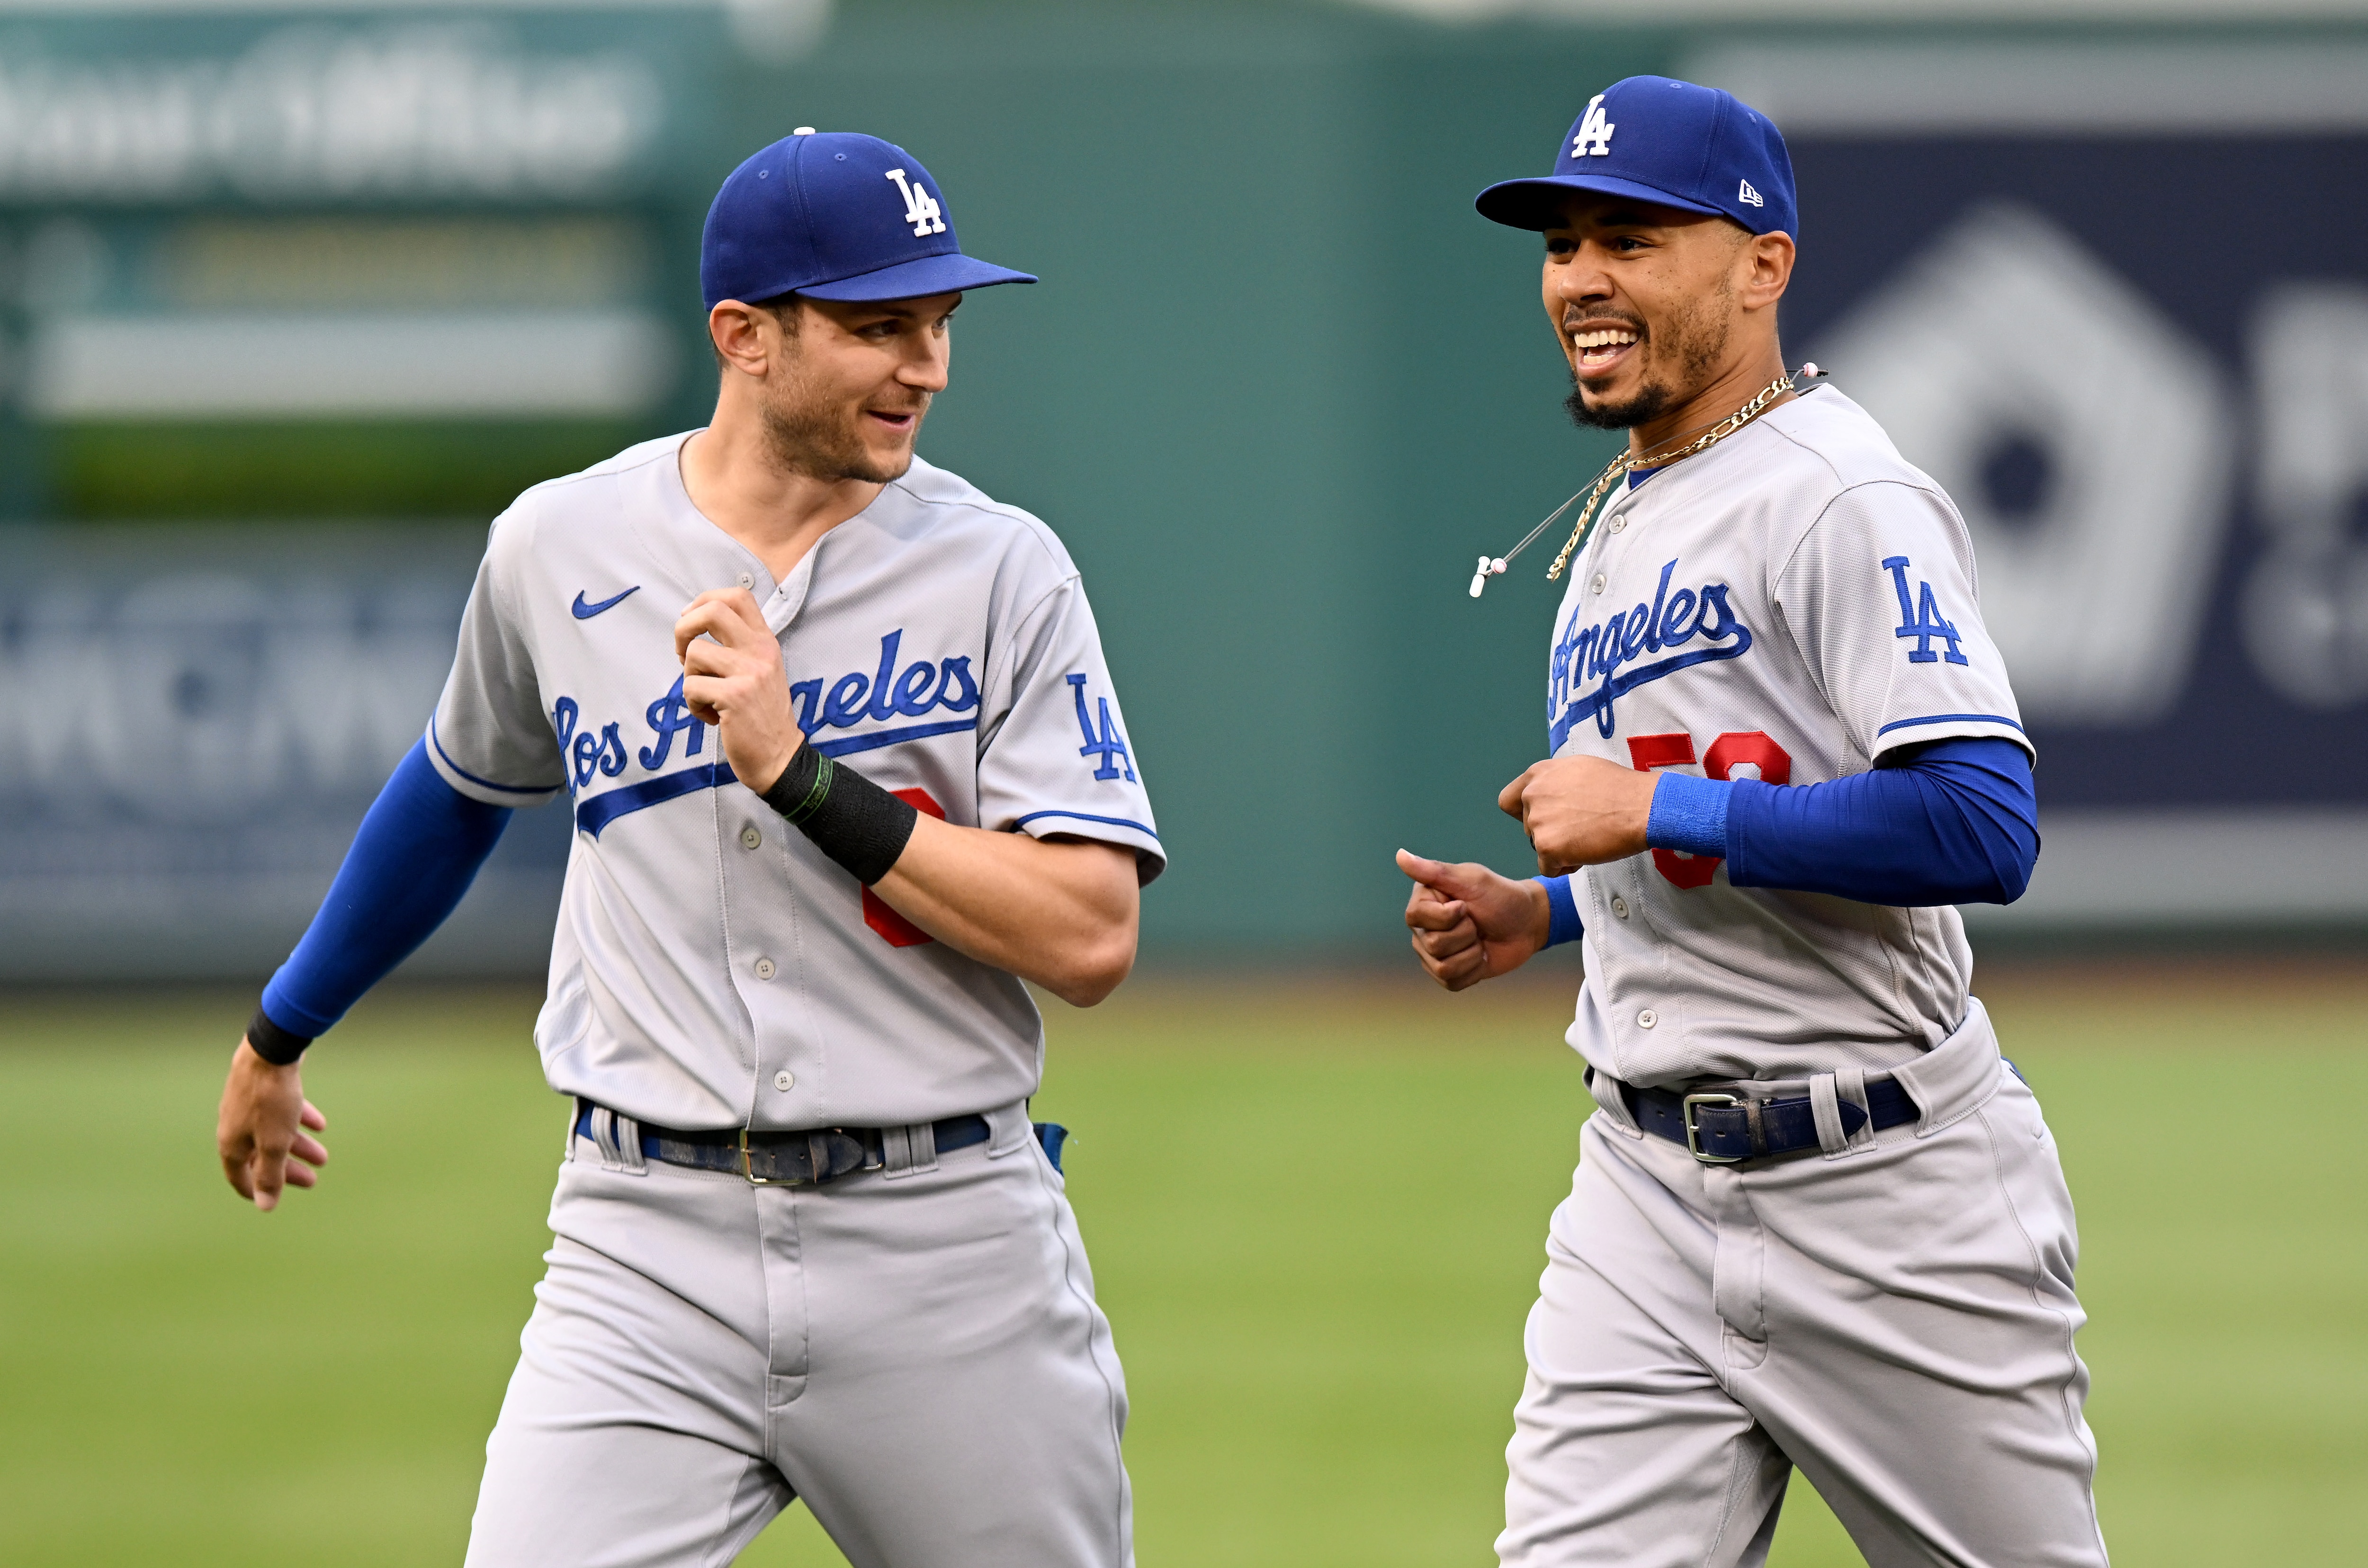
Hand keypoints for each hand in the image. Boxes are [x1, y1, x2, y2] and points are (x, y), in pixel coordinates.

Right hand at [217, 1040, 327, 1210]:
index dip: (256, 1190)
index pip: (240, 1176)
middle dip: (288, 1169)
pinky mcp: (264, 1087)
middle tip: (313, 1179)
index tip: (272, 1200)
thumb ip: (271, 1174)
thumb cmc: (270, 1099)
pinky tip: (320, 1125)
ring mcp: (248, 1105)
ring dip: (299, 1146)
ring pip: (274, 1133)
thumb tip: (266, 1207)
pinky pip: (281, 1111)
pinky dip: (299, 1120)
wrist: (271, 1050)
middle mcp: (235, 1125)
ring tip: (323, 1157)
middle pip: (262, 1156)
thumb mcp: (274, 1143)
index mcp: (231, 1143)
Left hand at [676, 588, 804, 792]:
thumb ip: (738, 646)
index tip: (693, 621)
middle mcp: (760, 651)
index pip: (737, 596)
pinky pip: (691, 687)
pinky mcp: (734, 697)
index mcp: (766, 642)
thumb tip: (694, 624)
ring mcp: (749, 673)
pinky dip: (693, 705)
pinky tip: (711, 716)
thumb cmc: (762, 715)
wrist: (780, 757)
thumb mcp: (760, 671)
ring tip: (706, 696)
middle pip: (712, 610)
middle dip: (684, 627)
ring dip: (689, 677)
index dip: (705, 600)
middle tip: (682, 651)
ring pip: (693, 653)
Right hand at [1397, 849, 1550, 990]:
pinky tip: (1480, 956)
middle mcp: (1423, 929)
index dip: (1447, 915)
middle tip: (1477, 922)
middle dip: (1466, 933)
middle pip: (1432, 944)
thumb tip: (1400, 855)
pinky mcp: (1448, 975)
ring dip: (1471, 953)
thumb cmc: (1501, 897)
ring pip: (1442, 967)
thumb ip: (1435, 871)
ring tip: (1480, 940)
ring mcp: (1433, 954)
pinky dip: (1473, 970)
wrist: (1527, 924)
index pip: (1416, 916)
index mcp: (1424, 901)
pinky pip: (1451, 982)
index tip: (1465, 905)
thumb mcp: (1471, 880)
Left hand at [1498, 755, 1657, 874]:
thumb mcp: (1579, 769)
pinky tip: (1586, 853)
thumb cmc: (1620, 788)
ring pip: (1539, 847)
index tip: (1544, 819)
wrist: (1642, 806)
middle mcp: (1532, 795)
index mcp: (1538, 774)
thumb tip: (1549, 793)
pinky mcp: (1548, 846)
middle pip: (1527, 827)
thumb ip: (1555, 781)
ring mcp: (1538, 821)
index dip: (1523, 813)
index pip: (1509, 800)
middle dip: (1551, 832)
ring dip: (1560, 849)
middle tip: (1582, 828)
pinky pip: (1547, 868)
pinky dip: (1564, 867)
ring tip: (1589, 837)